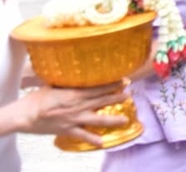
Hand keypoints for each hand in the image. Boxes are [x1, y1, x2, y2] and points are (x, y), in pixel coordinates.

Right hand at [10, 81, 127, 146]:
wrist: (25, 115)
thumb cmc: (38, 98)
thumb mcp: (55, 85)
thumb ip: (68, 81)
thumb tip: (77, 72)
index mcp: (75, 93)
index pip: (99, 87)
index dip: (113, 84)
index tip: (125, 80)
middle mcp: (79, 106)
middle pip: (102, 101)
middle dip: (117, 98)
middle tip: (129, 95)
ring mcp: (75, 119)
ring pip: (98, 119)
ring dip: (113, 119)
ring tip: (125, 119)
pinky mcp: (68, 130)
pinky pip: (83, 136)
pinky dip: (92, 140)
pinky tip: (102, 143)